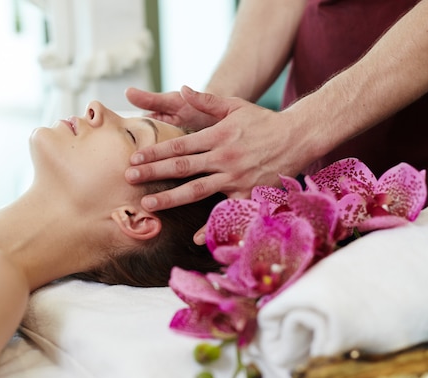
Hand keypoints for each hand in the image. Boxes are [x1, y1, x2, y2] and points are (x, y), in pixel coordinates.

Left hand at [125, 86, 303, 211]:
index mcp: (218, 136)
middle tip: (129, 178)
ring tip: (148, 205)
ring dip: (171, 198)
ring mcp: (236, 177)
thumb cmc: (263, 121)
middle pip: (182, 167)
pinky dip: (213, 224)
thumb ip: (207, 100)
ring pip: (197, 190)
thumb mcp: (236, 105)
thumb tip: (183, 89)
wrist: (297, 137)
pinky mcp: (248, 192)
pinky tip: (196, 237)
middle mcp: (224, 157)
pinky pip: (227, 210)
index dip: (155, 151)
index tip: (135, 158)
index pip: (179, 144)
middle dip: (153, 173)